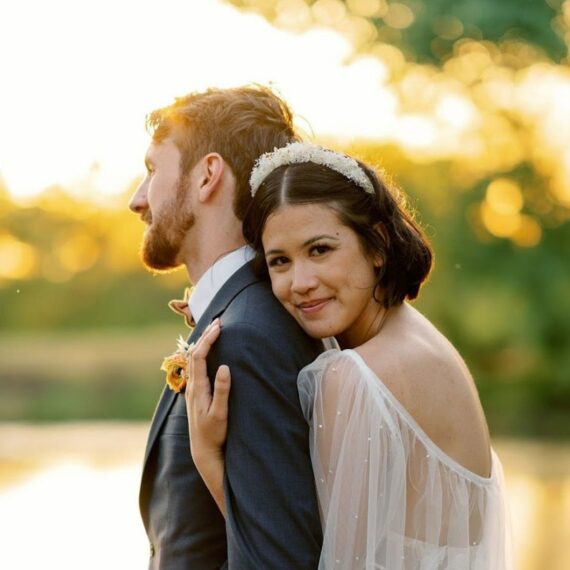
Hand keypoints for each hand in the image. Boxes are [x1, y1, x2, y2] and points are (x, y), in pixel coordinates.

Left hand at [184, 319, 230, 463]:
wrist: (203, 450)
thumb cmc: (214, 434)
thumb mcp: (220, 414)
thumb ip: (222, 391)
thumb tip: (225, 367)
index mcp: (198, 388)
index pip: (199, 356)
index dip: (208, 340)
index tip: (219, 327)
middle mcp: (192, 386)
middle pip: (195, 354)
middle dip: (205, 336)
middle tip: (218, 321)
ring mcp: (193, 389)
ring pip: (195, 359)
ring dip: (204, 343)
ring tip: (214, 330)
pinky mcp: (197, 392)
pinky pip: (197, 366)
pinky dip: (204, 353)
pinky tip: (209, 351)